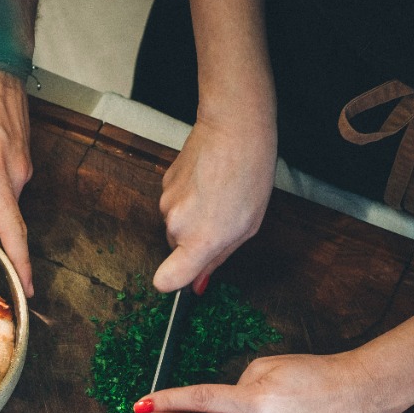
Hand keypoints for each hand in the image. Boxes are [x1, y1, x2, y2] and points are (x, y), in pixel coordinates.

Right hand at [153, 111, 275, 292]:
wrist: (233, 129)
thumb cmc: (249, 175)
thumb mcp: (247, 227)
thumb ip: (219, 257)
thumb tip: (199, 282)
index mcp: (200, 241)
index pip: (166, 280)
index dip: (173, 283)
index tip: (185, 277)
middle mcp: (176, 226)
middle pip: (177, 248)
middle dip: (195, 241)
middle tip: (223, 220)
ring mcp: (166, 203)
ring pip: (176, 224)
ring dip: (193, 216)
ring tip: (219, 195)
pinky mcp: (164, 184)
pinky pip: (174, 203)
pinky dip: (189, 197)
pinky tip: (209, 180)